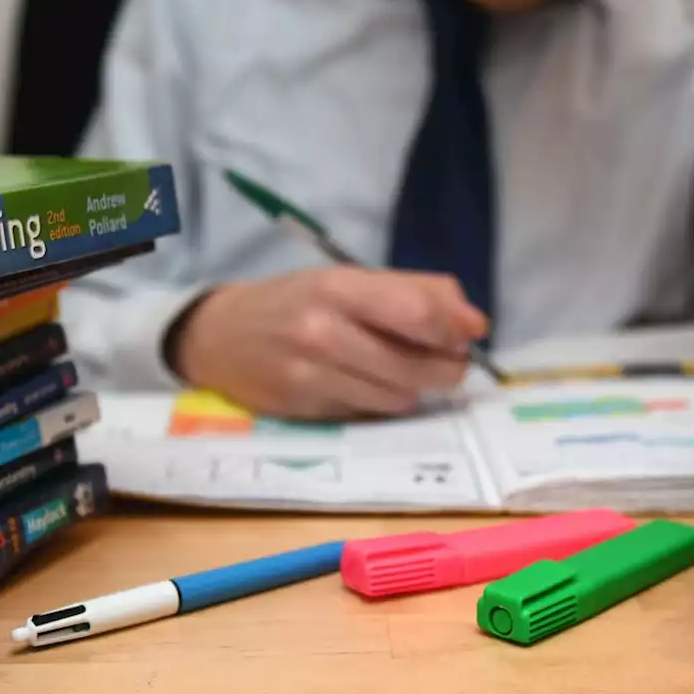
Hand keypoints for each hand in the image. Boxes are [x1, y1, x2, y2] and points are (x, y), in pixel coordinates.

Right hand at [166, 267, 488, 419]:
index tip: (469, 334)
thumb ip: (415, 291)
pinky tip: (363, 385)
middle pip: (418, 366)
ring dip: (412, 388)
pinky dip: (378, 403)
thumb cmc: (295, 301)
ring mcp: (312, 376)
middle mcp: (324, 332)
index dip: (456, 330)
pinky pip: (369, 414)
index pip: (419, 314)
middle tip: (447, 361)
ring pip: (399, 398)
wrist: (218, 336)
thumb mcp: (348, 279)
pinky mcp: (306, 412)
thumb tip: (475, 323)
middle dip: (446, 368)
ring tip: (398, 370)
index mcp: (339, 288)